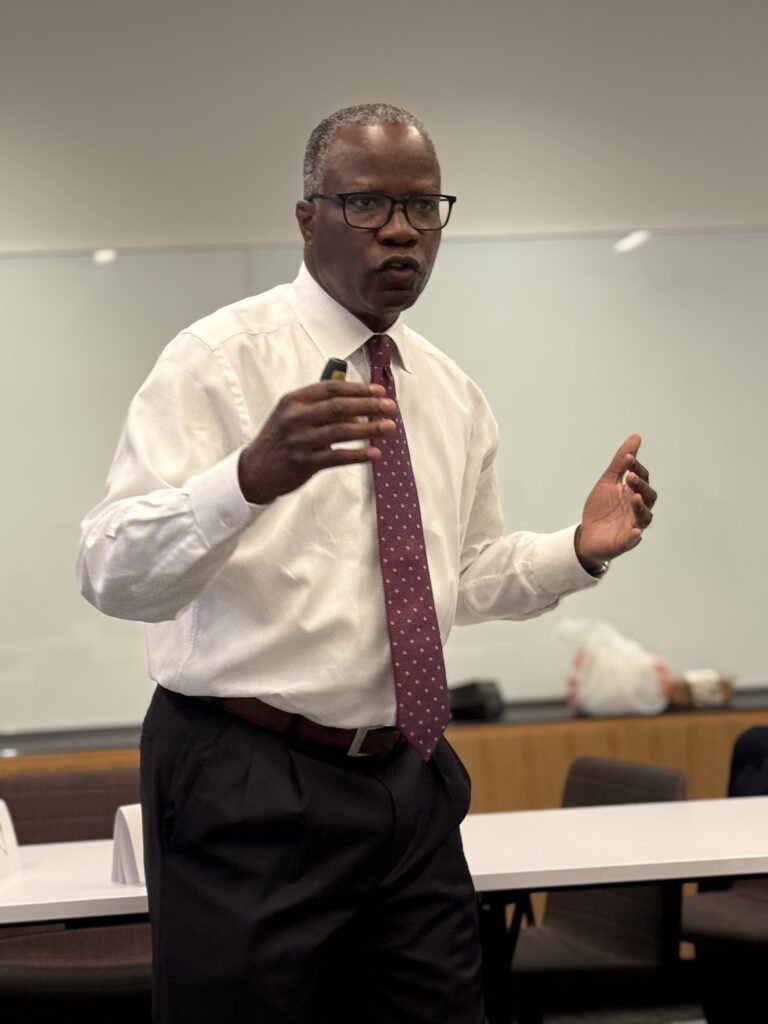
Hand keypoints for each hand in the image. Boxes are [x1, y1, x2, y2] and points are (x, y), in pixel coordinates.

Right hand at [238, 380, 396, 503]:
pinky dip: (358, 455)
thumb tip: (358, 413)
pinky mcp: (304, 462)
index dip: (358, 388)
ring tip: (389, 427)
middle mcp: (296, 417)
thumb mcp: (291, 416)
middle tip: (390, 407)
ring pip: (342, 431)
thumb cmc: (278, 440)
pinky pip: (338, 457)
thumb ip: (319, 409)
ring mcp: (300, 440)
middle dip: (369, 405)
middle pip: (340, 407)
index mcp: (294, 400)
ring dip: (369, 428)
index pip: (331, 388)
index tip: (379, 390)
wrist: (254, 471)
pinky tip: (375, 453)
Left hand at [575, 434, 656, 571]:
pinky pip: (634, 539)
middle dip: (640, 485)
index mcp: (634, 493)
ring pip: (645, 516)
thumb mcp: (608, 482)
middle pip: (648, 496)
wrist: (587, 534)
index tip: (628, 459)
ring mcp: (633, 525)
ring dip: (640, 506)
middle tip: (630, 477)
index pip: (642, 478)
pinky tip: (635, 531)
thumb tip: (636, 437)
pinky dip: (635, 535)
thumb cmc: (601, 508)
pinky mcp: (626, 542)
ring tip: (633, 496)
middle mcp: (638, 509)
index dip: (636, 468)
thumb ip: (621, 462)